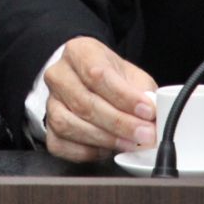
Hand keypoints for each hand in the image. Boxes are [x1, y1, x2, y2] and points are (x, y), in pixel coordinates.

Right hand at [40, 37, 156, 162]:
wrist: (88, 82)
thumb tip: (155, 114)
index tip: (147, 111)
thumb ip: (143, 92)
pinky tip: (107, 149)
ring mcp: (50, 103)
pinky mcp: (48, 128)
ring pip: (69, 125)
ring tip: (130, 144)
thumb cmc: (111, 78)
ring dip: (104, 139)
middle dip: (119, 123)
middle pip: (84, 102)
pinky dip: (87, 151)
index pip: (97, 74)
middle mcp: (58, 75)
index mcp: (78, 52)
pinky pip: (62, 145)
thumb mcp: (131, 75)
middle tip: (144, 134)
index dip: (124, 97)